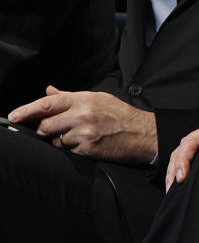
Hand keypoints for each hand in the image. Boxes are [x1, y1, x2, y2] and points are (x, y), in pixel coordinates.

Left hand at [7, 86, 156, 162]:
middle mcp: (82, 115)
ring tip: (79, 136)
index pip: (47, 104)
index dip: (26, 110)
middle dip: (45, 129)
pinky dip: (72, 149)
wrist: (143, 133)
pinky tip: (86, 144)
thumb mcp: (98, 99)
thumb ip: (70, 97)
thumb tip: (49, 91)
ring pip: (55, 140)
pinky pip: (67, 151)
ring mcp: (84, 133)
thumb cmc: (121, 114)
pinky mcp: (87, 149)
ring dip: (60, 140)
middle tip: (55, 129)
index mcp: (83, 99)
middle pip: (45, 125)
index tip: (13, 116)